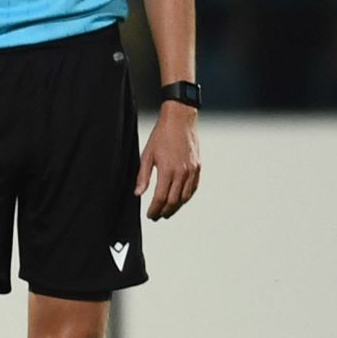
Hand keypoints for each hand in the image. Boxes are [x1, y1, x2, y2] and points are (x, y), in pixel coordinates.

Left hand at [135, 101, 199, 219]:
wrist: (180, 121)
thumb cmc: (162, 135)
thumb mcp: (147, 155)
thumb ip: (143, 176)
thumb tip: (138, 193)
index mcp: (168, 170)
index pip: (161, 198)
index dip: (155, 209)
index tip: (150, 215)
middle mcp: (182, 172)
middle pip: (174, 201)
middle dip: (165, 211)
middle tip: (157, 216)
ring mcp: (192, 170)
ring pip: (185, 197)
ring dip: (176, 207)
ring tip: (167, 211)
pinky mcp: (198, 167)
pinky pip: (193, 188)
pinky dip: (186, 197)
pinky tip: (180, 199)